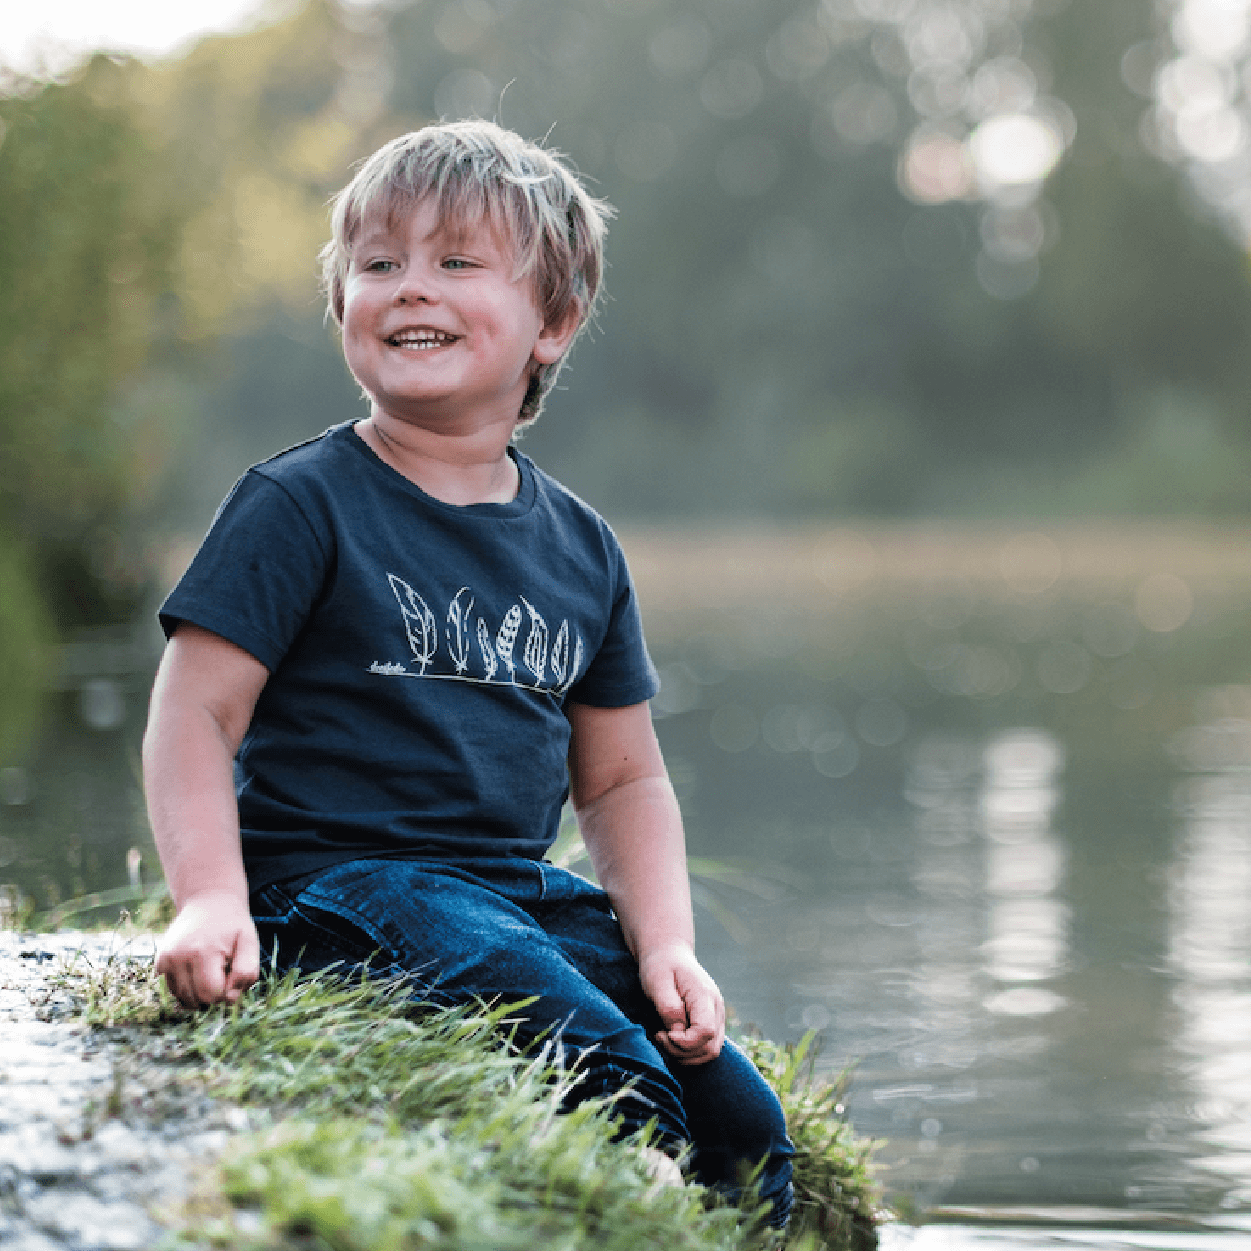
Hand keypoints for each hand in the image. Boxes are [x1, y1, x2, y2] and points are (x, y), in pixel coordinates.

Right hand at [155, 890, 259, 1008]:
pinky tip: (198, 969)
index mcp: (202, 951)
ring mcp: (165, 960)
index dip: (227, 991)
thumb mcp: (250, 942)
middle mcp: (178, 957)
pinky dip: (188, 987)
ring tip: (210, 968)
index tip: (232, 972)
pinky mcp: (159, 963)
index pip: (211, 995)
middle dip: (214, 993)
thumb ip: (247, 972)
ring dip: (200, 992)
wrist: (207, 903)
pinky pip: (174, 991)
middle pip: (196, 999)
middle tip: (222, 968)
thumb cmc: (232, 926)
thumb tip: (229, 999)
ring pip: (184, 998)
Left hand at [638, 942, 724, 1064]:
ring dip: (685, 1055)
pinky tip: (672, 1039)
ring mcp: (716, 1016)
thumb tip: (677, 1031)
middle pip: (710, 1047)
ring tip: (664, 1038)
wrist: (669, 955)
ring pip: (710, 1051)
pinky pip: (706, 1047)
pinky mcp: (710, 1022)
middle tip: (660, 1037)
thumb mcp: (657, 982)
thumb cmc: (660, 966)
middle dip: (682, 1051)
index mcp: (704, 995)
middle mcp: (716, 1008)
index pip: (705, 1031)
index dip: (685, 1041)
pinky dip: (689, 1052)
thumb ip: (668, 1007)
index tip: (664, 1033)